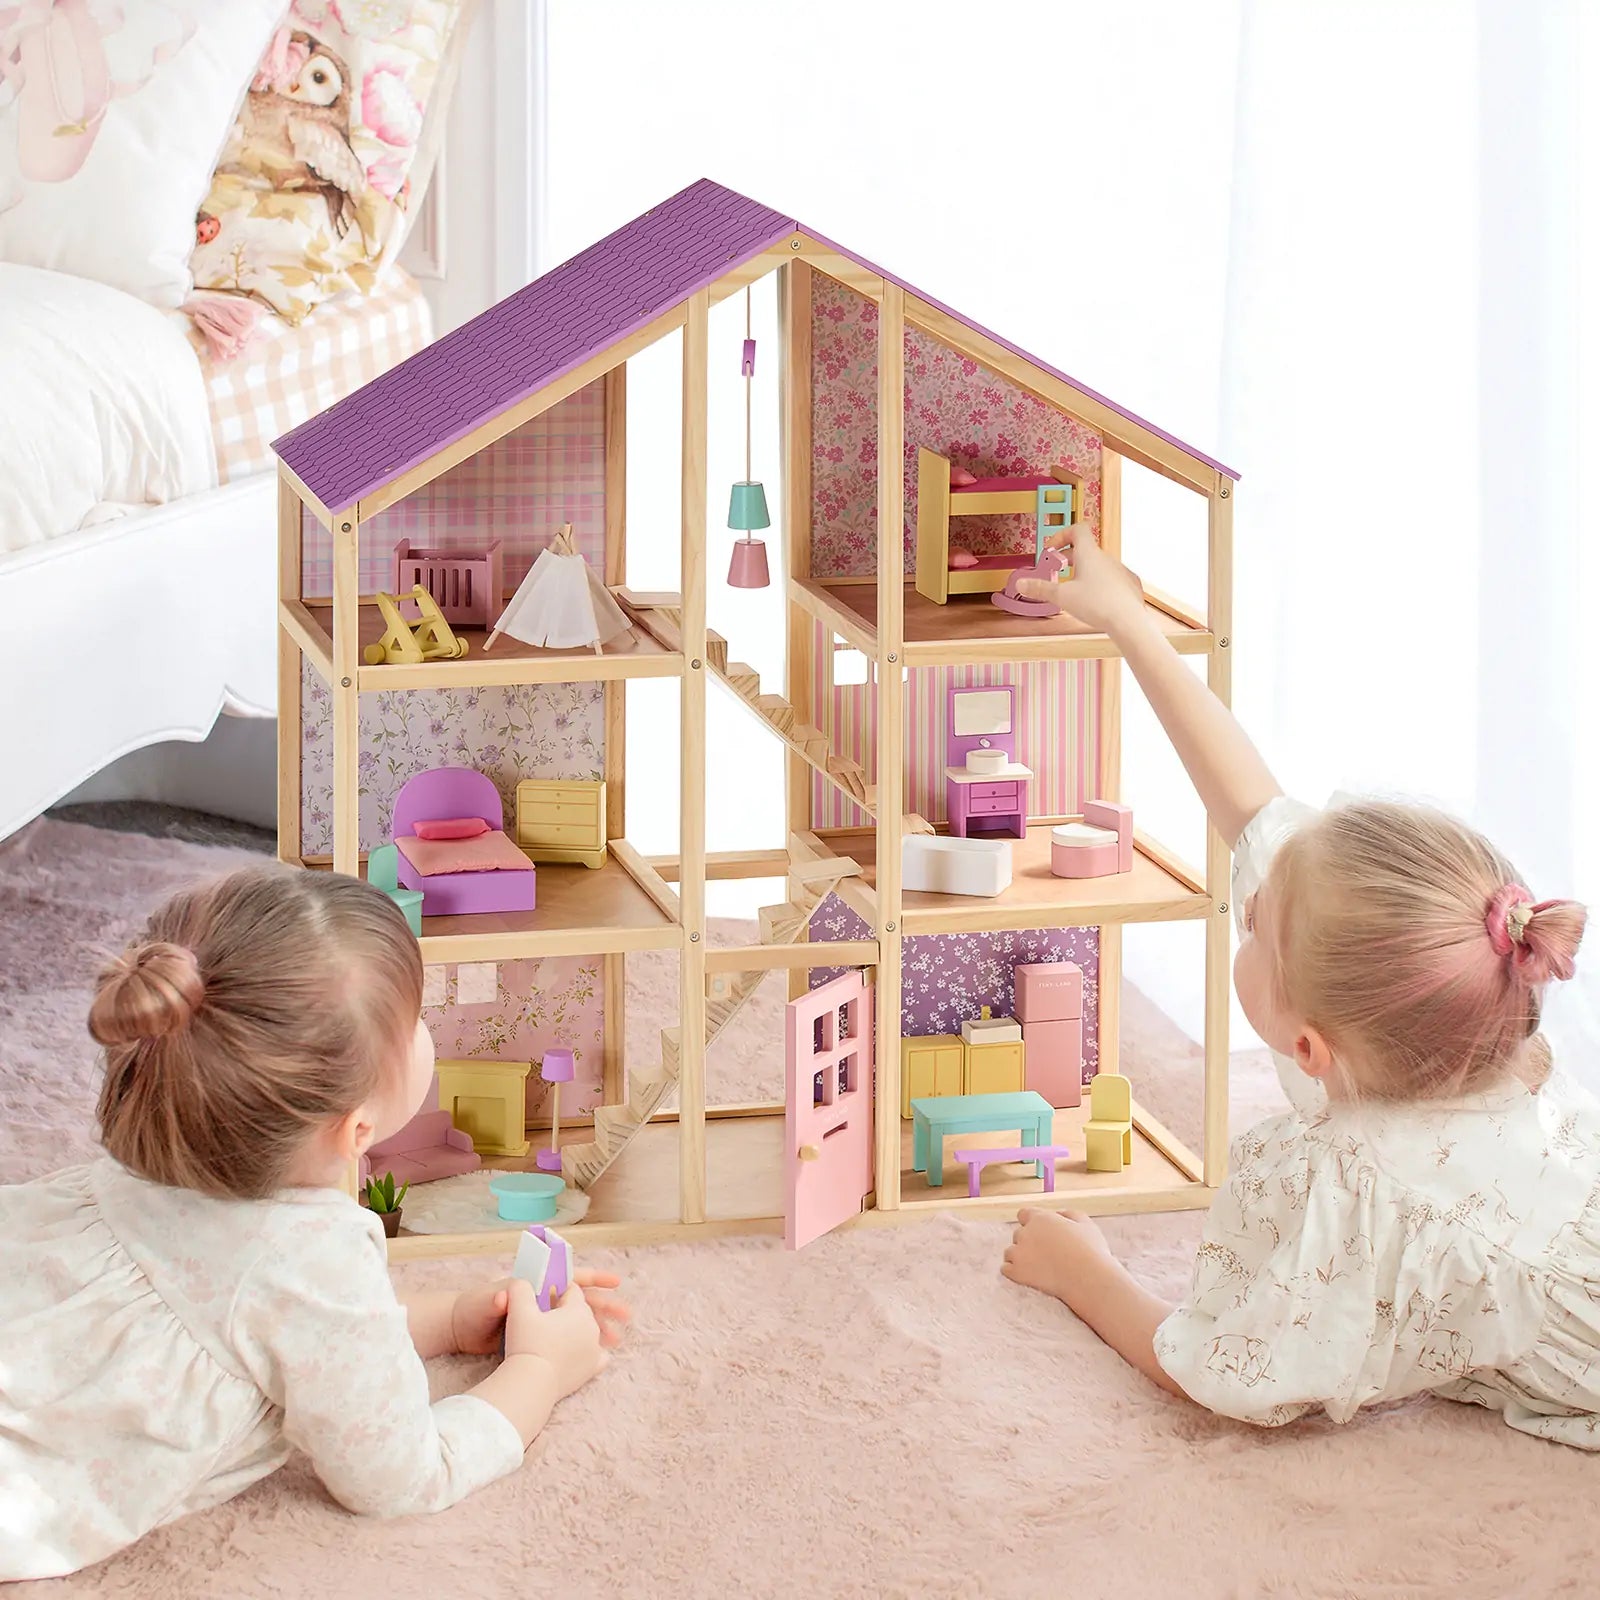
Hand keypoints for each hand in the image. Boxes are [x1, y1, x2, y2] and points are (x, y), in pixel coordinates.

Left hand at [454, 1269, 630, 1356]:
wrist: (460, 1329)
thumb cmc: (473, 1309)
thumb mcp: (483, 1303)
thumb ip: (495, 1298)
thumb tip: (505, 1294)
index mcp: (535, 1285)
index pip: (570, 1277)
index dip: (594, 1278)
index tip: (616, 1282)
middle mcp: (543, 1299)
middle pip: (581, 1300)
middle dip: (605, 1306)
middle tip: (626, 1316)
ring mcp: (542, 1318)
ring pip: (578, 1321)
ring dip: (598, 1328)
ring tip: (617, 1340)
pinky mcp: (538, 1336)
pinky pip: (567, 1338)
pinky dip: (583, 1344)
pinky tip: (597, 1355)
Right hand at [503, 1281, 608, 1400]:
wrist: (532, 1383)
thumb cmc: (527, 1344)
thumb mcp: (519, 1310)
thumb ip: (520, 1288)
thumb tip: (521, 1282)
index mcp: (578, 1309)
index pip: (571, 1290)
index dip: (557, 1289)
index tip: (545, 1293)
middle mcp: (591, 1327)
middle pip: (580, 1311)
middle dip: (567, 1310)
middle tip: (550, 1314)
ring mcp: (594, 1350)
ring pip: (589, 1332)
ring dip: (579, 1331)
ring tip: (567, 1333)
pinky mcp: (591, 1370)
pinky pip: (598, 1357)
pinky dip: (591, 1353)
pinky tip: (583, 1353)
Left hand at [1003, 1207, 1113, 1301]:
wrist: (1088, 1279)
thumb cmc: (1091, 1250)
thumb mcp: (1085, 1223)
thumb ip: (1069, 1214)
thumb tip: (1059, 1214)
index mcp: (1040, 1218)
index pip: (1024, 1214)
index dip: (1032, 1223)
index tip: (1041, 1233)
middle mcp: (1026, 1232)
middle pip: (1018, 1234)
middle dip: (1028, 1242)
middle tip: (1044, 1253)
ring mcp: (1019, 1253)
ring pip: (1010, 1251)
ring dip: (1020, 1257)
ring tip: (1037, 1267)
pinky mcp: (1016, 1272)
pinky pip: (1006, 1269)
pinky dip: (1014, 1272)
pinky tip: (1028, 1275)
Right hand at [1017, 522, 1144, 631]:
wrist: (1128, 621)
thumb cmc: (1097, 605)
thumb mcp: (1061, 597)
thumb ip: (1040, 589)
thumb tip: (1021, 584)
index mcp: (1089, 554)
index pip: (1077, 530)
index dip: (1062, 535)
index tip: (1052, 550)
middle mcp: (1106, 558)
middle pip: (1085, 549)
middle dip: (1068, 557)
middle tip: (1057, 569)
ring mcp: (1120, 570)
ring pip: (1098, 564)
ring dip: (1084, 571)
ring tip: (1074, 588)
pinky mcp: (1128, 585)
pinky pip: (1111, 578)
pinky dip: (1100, 584)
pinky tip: (1095, 599)